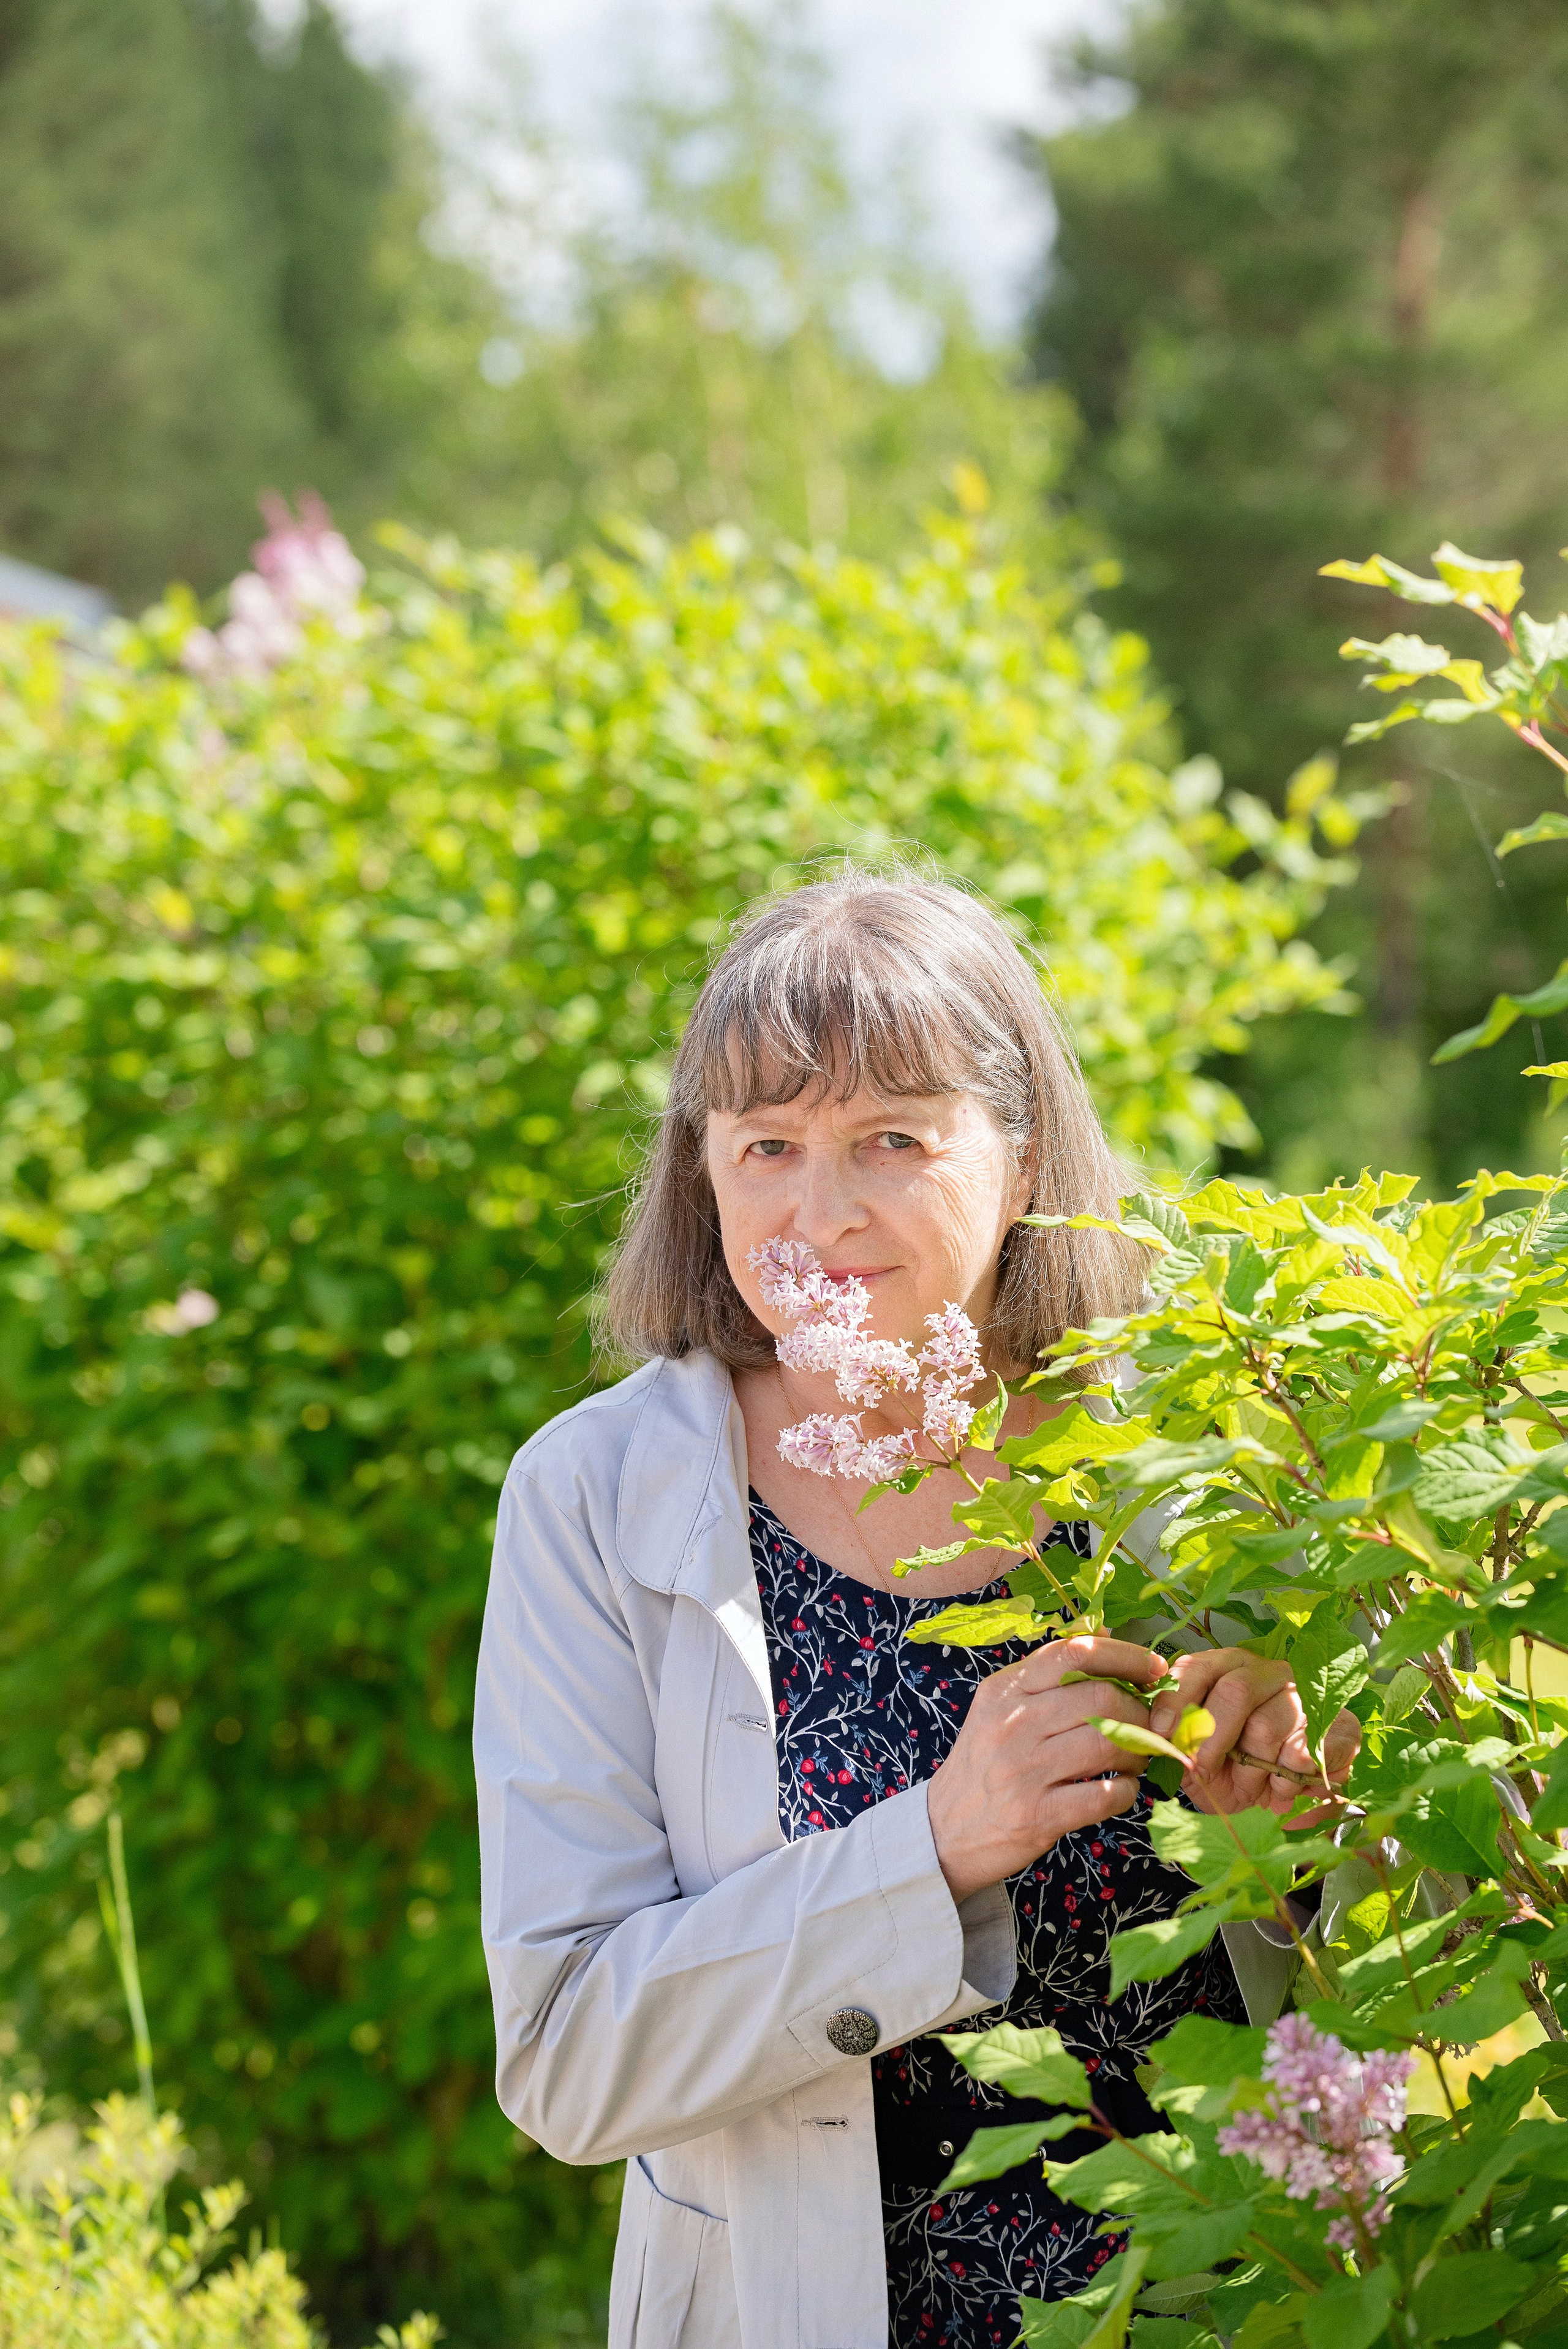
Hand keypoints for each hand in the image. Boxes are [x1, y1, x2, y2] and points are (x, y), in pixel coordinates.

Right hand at [927, 1636, 1163, 1905]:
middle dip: (1140, 1711)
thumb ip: (1045, 1682)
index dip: (1126, 1656)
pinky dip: (1127, 1791)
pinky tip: (1122, 1790)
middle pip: (1101, 1698)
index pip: (1074, 1653)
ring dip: (1139, 1751)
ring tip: (1138, 1758)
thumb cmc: (984, 1765)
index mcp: (1004, 1690)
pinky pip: (1104, 1795)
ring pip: (1109, 1744)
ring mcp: (1023, 1770)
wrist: (946, 1830)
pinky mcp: (1037, 1815)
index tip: (1155, 1669)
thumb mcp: (999, 1710)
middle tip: (1149, 1726)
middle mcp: (1011, 1723)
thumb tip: (1109, 1649)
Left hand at [1149, 1648, 1358, 1825]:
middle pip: (1235, 1691)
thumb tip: (1158, 1736)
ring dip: (1255, 1769)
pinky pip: (1313, 1749)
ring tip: (1255, 1787)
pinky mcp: (1342, 1725)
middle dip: (1214, 1739)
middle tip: (1205, 1770)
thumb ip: (1177, 1741)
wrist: (1279, 1801)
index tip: (1163, 1733)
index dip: (1177, 1699)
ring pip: (1269, 1726)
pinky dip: (1295, 1779)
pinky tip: (1286, 1789)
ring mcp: (1306, 1696)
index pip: (1197, 1668)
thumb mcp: (1195, 1758)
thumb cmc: (1229, 1771)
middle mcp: (1266, 1673)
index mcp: (1226, 1670)